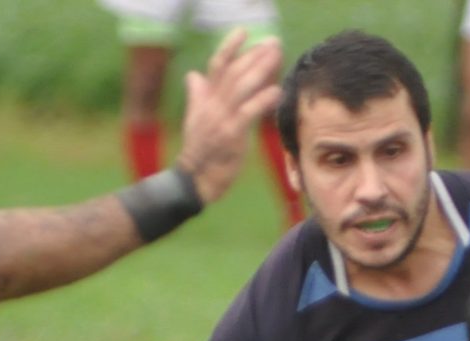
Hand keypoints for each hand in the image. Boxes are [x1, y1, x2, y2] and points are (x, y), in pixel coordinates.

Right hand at [173, 29, 287, 203]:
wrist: (195, 179)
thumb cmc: (199, 150)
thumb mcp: (194, 118)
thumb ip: (197, 94)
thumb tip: (193, 75)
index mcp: (204, 99)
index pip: (217, 66)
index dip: (229, 47)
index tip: (243, 32)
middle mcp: (211, 106)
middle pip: (233, 72)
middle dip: (254, 55)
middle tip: (273, 43)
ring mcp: (220, 120)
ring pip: (241, 88)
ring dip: (261, 70)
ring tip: (277, 57)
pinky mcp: (230, 136)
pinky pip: (247, 113)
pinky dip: (262, 100)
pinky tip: (276, 90)